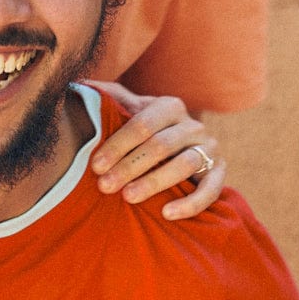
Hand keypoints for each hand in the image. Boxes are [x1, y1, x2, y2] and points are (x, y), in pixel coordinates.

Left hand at [86, 83, 225, 219]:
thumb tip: (79, 85)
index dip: (117, 145)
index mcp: (169, 106)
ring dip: (155, 182)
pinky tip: (167, 214)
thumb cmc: (144, 130)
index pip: (141, 124)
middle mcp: (193, 125)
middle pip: (160, 145)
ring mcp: (210, 148)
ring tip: (129, 197)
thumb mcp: (129, 109)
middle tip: (105, 186)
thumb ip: (108, 97)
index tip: (95, 166)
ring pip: (185, 165)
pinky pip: (211, 190)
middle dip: (129, 166)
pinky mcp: (219, 172)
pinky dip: (191, 203)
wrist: (181, 148)